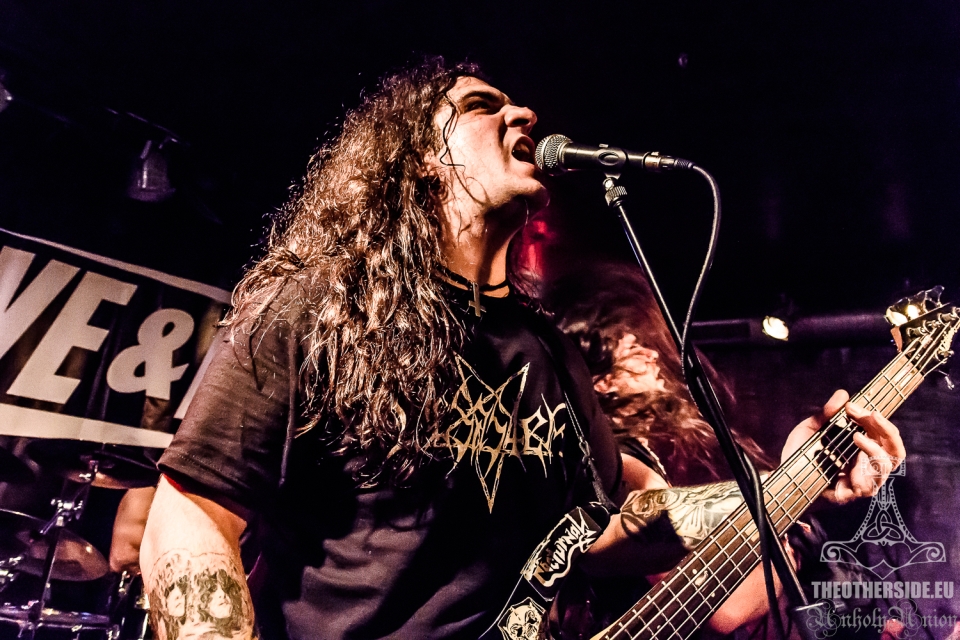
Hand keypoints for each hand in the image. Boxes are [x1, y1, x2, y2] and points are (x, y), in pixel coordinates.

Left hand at [781, 389, 905, 503]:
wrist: (783, 475)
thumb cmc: (801, 452)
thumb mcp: (811, 429)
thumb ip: (826, 414)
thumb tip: (842, 394)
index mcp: (864, 449)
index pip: (885, 435)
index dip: (878, 420)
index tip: (853, 406)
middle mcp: (868, 465)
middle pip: (895, 451)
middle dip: (887, 431)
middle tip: (871, 416)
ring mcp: (862, 481)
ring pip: (885, 468)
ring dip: (875, 450)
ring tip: (856, 437)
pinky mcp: (850, 494)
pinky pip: (867, 488)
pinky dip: (863, 474)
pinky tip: (852, 466)